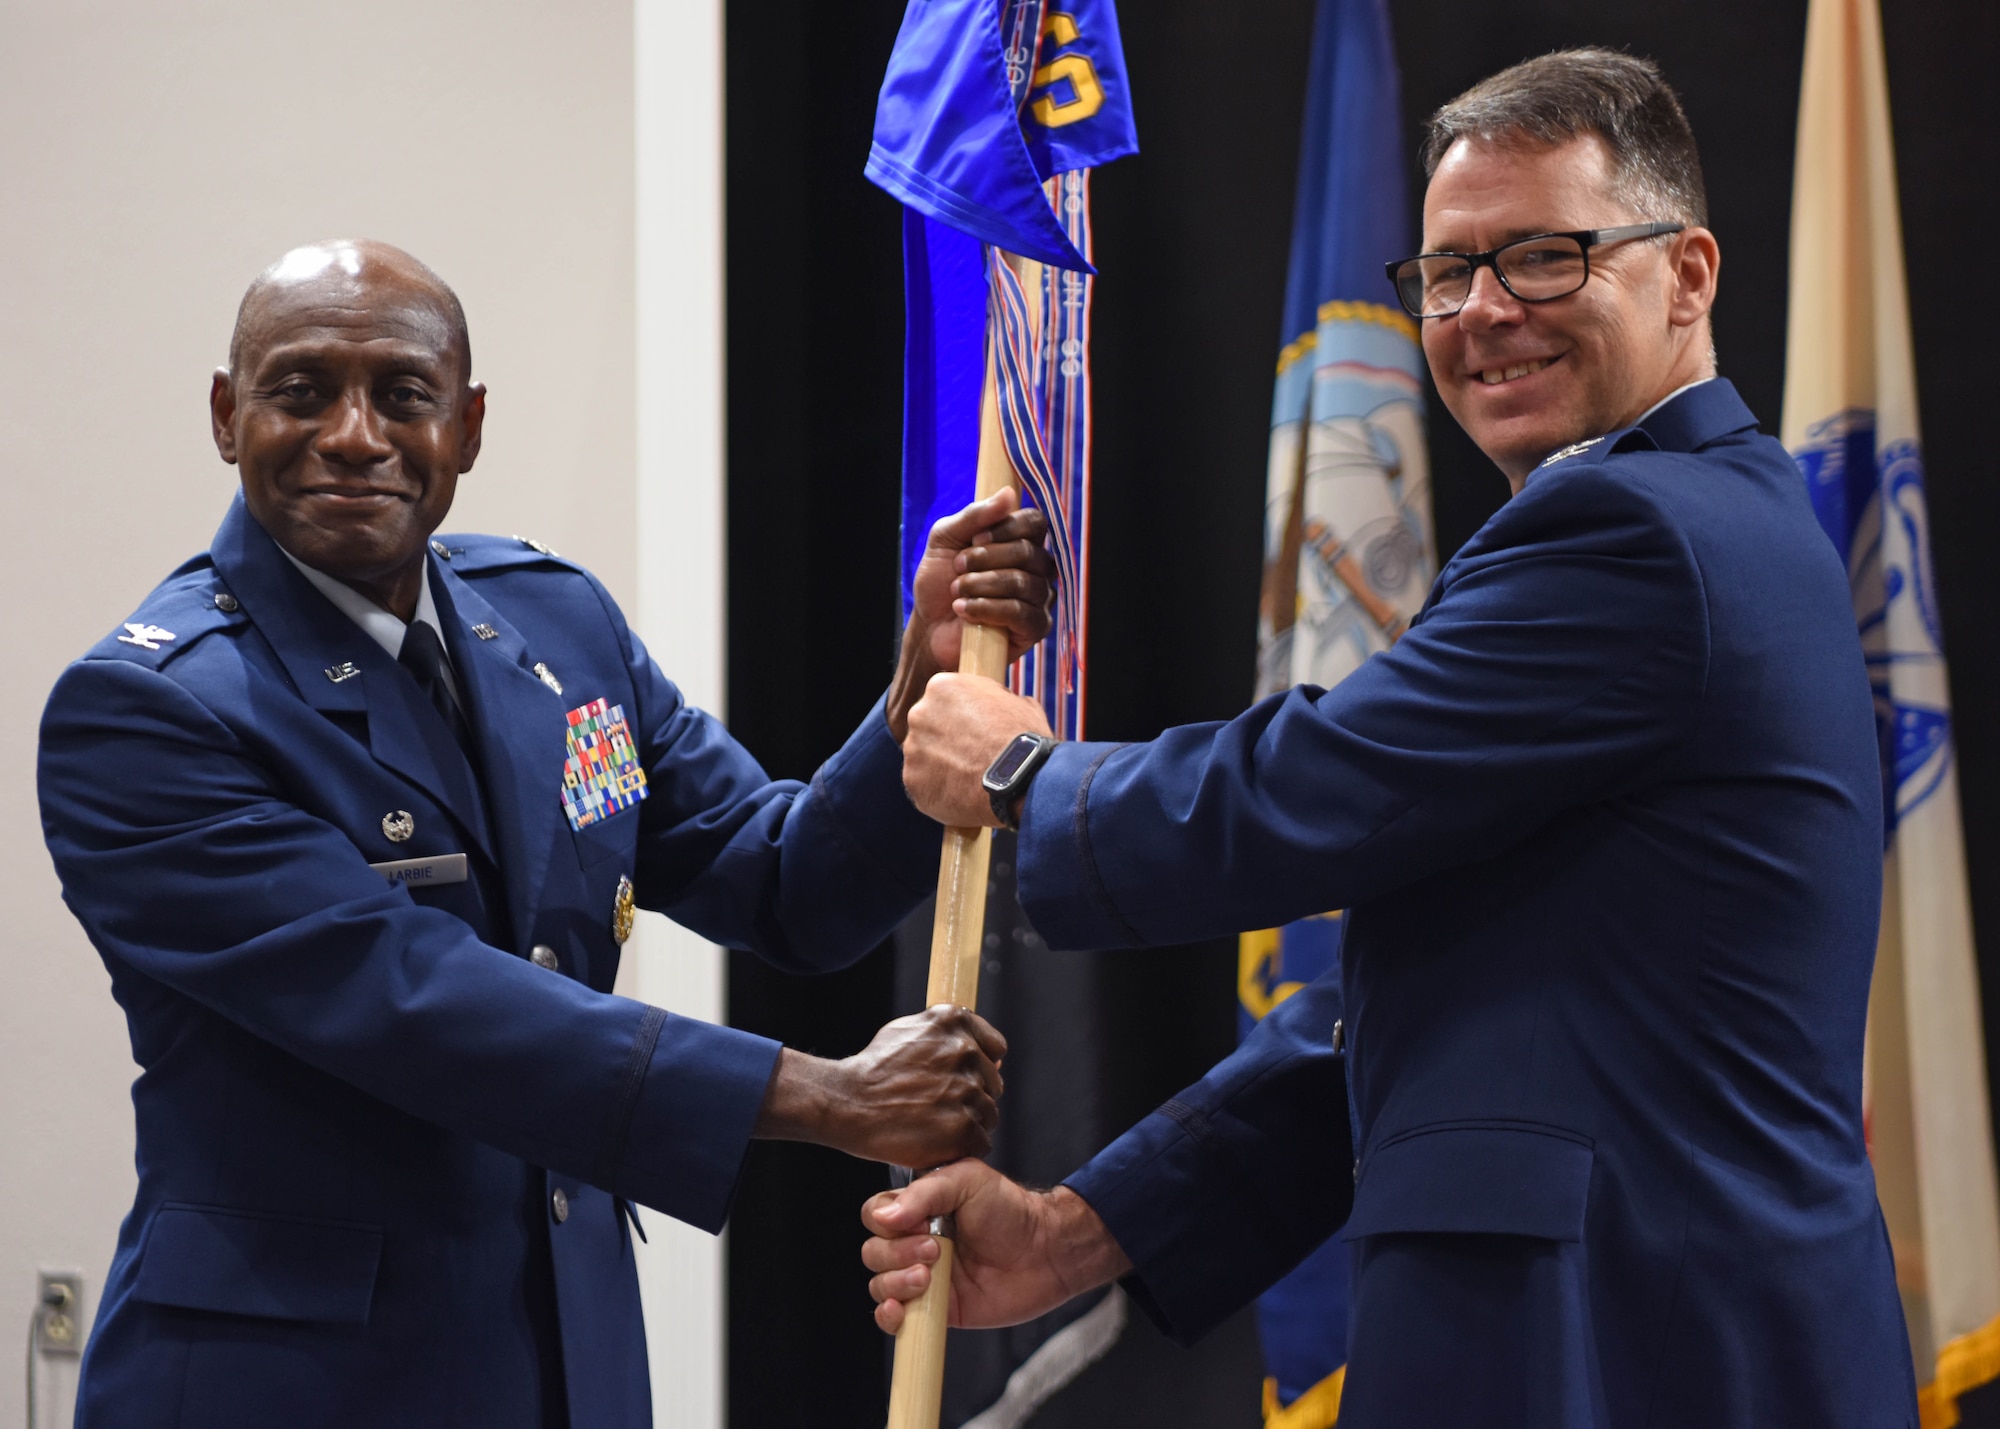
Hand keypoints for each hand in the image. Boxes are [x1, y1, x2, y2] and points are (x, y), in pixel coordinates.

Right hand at [755, 1006, 1007, 1166]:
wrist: (847, 1103)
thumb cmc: (872, 1071)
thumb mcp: (906, 1029)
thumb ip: (946, 1033)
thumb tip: (982, 1049)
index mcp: (954, 1022)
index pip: (996, 1050)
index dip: (979, 1068)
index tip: (960, 1080)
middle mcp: (964, 1051)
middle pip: (992, 1085)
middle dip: (972, 1097)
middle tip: (938, 1107)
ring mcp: (966, 1089)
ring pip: (988, 1115)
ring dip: (968, 1124)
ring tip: (934, 1126)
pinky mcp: (962, 1127)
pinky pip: (981, 1142)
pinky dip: (962, 1148)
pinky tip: (937, 1143)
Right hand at [860, 1161, 1131, 1331]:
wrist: (1046, 1251)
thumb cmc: (1009, 1209)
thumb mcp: (966, 1181)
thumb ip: (923, 1193)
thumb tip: (883, 1218)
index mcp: (917, 1208)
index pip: (874, 1215)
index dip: (886, 1222)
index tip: (919, 1223)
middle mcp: (914, 1242)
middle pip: (873, 1252)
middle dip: (896, 1254)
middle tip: (935, 1250)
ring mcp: (922, 1278)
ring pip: (880, 1285)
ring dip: (896, 1282)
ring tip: (929, 1278)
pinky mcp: (934, 1309)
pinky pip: (895, 1318)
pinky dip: (888, 1316)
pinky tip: (900, 1310)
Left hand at [888, 490, 1056, 740]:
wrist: (929, 626)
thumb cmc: (939, 581)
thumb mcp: (945, 539)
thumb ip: (974, 515)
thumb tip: (1009, 494)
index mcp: (1020, 542)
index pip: (1035, 522)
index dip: (1006, 527)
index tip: (975, 537)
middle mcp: (1036, 569)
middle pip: (1028, 552)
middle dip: (984, 559)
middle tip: (957, 567)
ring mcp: (1039, 599)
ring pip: (1023, 583)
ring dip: (981, 585)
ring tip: (957, 592)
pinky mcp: (1034, 629)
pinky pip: (1021, 613)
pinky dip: (988, 609)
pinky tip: (965, 610)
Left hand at [902, 673, 1052, 826]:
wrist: (1021, 783)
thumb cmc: (1024, 741)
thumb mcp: (1019, 704)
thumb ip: (996, 700)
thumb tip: (998, 705)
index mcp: (942, 687)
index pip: (944, 696)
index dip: (960, 712)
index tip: (974, 727)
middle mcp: (919, 714)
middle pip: (927, 725)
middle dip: (945, 737)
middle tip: (970, 753)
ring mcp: (913, 750)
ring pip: (923, 756)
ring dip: (940, 764)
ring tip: (969, 777)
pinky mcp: (912, 782)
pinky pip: (923, 784)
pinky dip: (938, 789)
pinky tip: (962, 794)